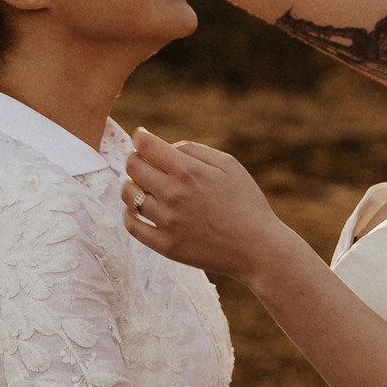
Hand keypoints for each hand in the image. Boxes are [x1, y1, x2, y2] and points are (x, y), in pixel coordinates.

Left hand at [123, 127, 290, 283]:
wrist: (258, 248)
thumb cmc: (246, 203)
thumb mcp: (229, 165)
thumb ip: (194, 150)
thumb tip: (166, 148)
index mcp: (189, 171)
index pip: (145, 145)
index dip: (140, 138)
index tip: (142, 139)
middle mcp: (173, 195)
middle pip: (132, 167)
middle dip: (136, 160)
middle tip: (145, 165)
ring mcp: (167, 222)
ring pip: (128, 195)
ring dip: (132, 187)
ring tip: (145, 188)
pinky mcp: (165, 246)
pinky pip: (132, 226)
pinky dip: (130, 214)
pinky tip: (140, 211)